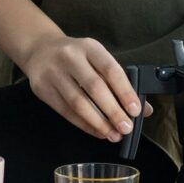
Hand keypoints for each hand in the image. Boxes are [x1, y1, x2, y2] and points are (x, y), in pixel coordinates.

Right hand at [18, 35, 153, 141]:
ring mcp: (53, 73)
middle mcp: (70, 58)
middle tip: (126, 127)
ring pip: (78, 103)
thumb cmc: (76, 57)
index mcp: (90, 47)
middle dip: (113, 111)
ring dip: (98, 123)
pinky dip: (84, 125)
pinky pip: (66, 112)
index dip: (124, 92)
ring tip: (113, 134)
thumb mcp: (97, 59)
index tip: (135, 110)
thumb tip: (143, 109)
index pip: (111, 70)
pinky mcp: (42, 89)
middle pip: (95, 88)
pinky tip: (97, 131)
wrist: (40, 50)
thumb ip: (120, 81)